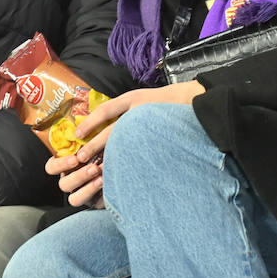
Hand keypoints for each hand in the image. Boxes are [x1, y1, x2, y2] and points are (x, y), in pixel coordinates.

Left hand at [45, 81, 206, 207]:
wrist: (199, 102)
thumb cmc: (168, 102)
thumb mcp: (144, 99)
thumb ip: (125, 110)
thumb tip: (101, 127)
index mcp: (134, 100)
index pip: (106, 111)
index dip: (90, 123)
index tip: (77, 135)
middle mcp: (140, 112)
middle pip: (111, 132)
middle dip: (94, 147)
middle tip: (79, 160)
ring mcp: (150, 128)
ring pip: (124, 147)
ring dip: (109, 161)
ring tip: (96, 174)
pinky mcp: (161, 142)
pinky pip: (141, 157)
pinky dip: (129, 168)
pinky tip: (121, 178)